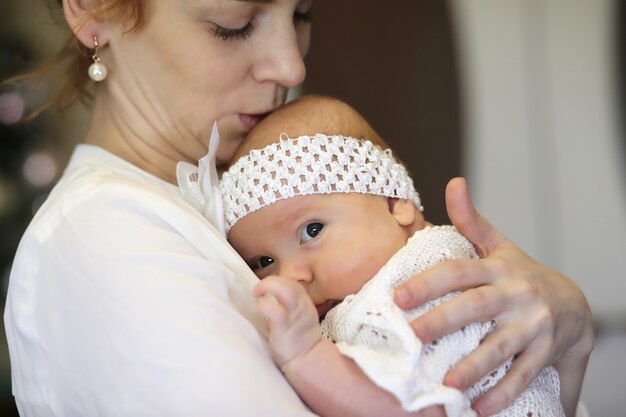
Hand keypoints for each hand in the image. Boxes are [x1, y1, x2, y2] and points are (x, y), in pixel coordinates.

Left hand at [253, 275, 321, 367]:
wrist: (307, 362)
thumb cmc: (298, 342)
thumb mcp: (299, 320)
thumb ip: (289, 308)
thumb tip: (269, 301)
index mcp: (304, 304)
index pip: (293, 284)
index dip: (278, 282)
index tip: (266, 290)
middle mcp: (302, 306)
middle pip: (290, 283)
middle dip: (271, 281)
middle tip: (257, 290)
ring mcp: (295, 316)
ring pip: (286, 289)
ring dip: (267, 286)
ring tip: (256, 293)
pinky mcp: (285, 327)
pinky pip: (275, 310)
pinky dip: (264, 306)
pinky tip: (258, 310)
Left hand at [394, 177, 593, 416]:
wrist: (576, 304)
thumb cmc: (524, 274)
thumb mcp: (501, 246)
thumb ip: (472, 220)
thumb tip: (453, 183)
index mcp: (498, 268)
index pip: (459, 271)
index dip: (428, 282)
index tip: (398, 297)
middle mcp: (516, 294)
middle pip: (476, 307)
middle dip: (443, 321)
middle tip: (412, 336)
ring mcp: (533, 325)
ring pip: (501, 346)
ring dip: (475, 366)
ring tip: (448, 384)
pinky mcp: (547, 352)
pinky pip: (524, 375)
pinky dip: (503, 393)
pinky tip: (479, 409)